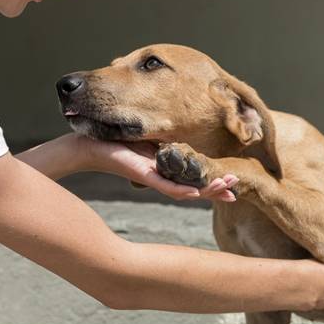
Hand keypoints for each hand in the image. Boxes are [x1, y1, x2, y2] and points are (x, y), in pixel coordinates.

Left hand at [74, 134, 237, 201]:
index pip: (193, 177)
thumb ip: (162, 137)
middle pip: (194, 186)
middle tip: (237, 189)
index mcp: (164, 166)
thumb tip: (179, 129)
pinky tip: (197, 193)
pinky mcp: (142, 174)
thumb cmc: (112, 139)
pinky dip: (182, 190)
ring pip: (185, 190)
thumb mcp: (144, 136)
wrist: (86, 145)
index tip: (233, 182)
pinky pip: (165, 186)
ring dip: (207, 190)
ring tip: (228, 189)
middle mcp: (161, 175)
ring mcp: (153, 177)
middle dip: (216, 188)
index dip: (213, 181)